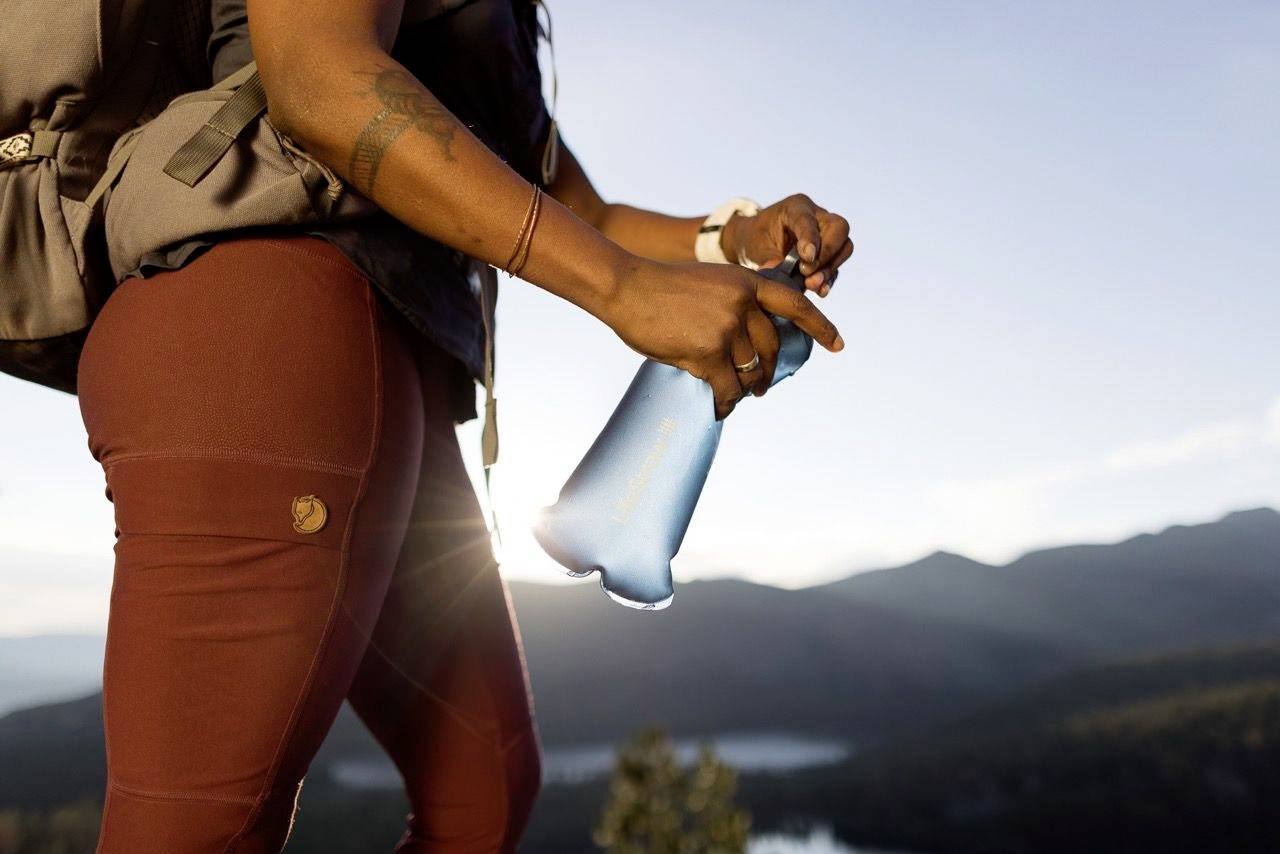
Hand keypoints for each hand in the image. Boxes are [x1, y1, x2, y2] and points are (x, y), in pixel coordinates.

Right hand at [601, 257, 842, 418]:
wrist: (627, 288)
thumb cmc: (660, 288)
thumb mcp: (709, 282)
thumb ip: (734, 303)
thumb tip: (750, 344)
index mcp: (746, 282)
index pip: (795, 305)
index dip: (820, 326)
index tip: (837, 346)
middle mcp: (743, 303)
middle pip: (772, 348)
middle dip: (768, 373)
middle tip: (760, 387)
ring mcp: (727, 327)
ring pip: (749, 372)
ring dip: (743, 388)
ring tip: (733, 395)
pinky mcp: (708, 352)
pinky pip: (727, 388)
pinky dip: (724, 403)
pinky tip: (718, 409)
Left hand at [721, 194, 853, 294]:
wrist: (758, 241)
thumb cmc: (757, 238)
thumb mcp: (757, 247)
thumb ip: (770, 259)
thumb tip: (783, 276)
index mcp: (796, 207)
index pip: (808, 220)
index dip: (811, 238)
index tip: (808, 257)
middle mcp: (817, 216)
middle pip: (839, 228)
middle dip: (827, 253)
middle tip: (808, 273)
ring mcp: (827, 233)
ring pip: (844, 246)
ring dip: (830, 268)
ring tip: (812, 284)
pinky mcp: (829, 253)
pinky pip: (837, 264)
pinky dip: (829, 278)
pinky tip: (820, 291)